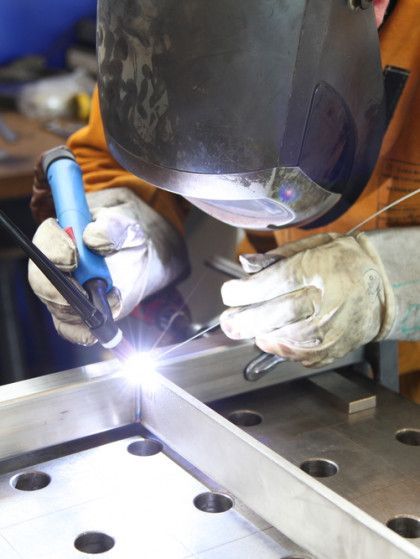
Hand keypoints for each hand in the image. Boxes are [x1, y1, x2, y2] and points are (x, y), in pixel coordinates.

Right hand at [28, 187, 187, 344]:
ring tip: (113, 295)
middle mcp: (53, 265)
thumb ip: (110, 227)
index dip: (54, 251)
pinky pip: (70, 330)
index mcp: (59, 234)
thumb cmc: (126, 235)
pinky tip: (104, 320)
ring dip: (82, 309)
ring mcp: (62, 292)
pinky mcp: (76, 314)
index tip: (73, 258)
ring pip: (56, 308)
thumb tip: (93, 240)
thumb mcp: (125, 224)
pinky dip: (85, 331)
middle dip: (60, 290)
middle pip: (40, 281)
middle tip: (86, 290)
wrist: (140, 256)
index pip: (43, 242)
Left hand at [220, 233, 394, 366]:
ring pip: (287, 338)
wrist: (382, 287)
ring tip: (247, 328)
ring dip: (261, 335)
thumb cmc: (344, 262)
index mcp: (323, 268)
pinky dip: (280, 349)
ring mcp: (335, 329)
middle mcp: (330, 300)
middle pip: (278, 313)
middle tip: (228, 322)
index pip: (276, 281)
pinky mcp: (336, 348)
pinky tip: (270, 339)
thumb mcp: (314, 245)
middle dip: (246, 319)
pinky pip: (300, 355)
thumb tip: (245, 266)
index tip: (228, 293)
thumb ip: (278, 256)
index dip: (246, 291)